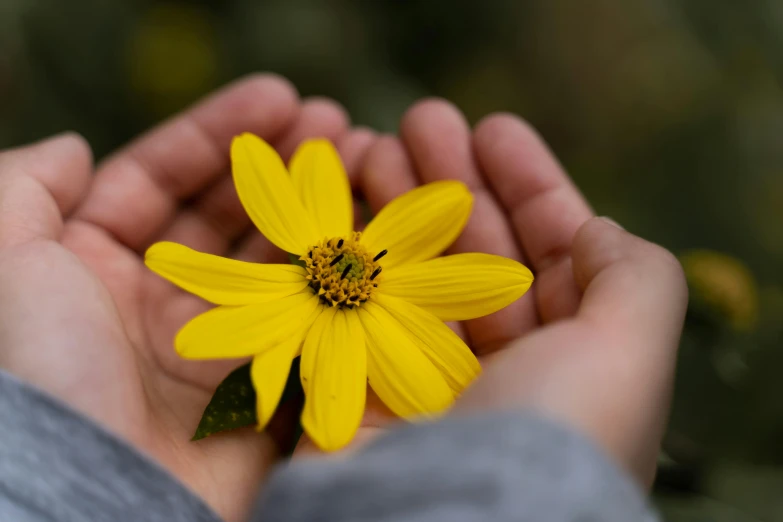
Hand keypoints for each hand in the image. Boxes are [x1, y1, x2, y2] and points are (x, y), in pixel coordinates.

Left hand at [0, 75, 376, 521]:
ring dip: (314, 209)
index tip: (279, 98)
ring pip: (272, 257)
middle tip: (336, 125)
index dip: (217, 133)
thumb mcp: (3, 261)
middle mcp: (156, 297)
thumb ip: (23, 189)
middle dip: (278, 166)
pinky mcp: (260, 380)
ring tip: (364, 163)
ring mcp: (213, 339)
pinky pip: (304, 315)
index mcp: (95, 265)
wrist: (98, 497)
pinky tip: (366, 235)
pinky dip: (336, 275)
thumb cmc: (44, 375)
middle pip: (227, 213)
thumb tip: (78, 148)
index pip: (160, 178)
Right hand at [322, 100, 686, 487]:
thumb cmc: (549, 437)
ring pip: (414, 271)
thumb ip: (635, 278)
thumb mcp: (632, 350)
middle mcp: (503, 371)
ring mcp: (430, 380)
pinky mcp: (364, 392)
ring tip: (371, 143)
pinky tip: (337, 201)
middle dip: (451, 182)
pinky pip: (358, 304)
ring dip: (396, 205)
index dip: (529, 185)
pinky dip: (348, 252)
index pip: (554, 253)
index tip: (493, 128)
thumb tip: (594, 232)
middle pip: (476, 252)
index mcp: (572, 360)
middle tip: (419, 119)